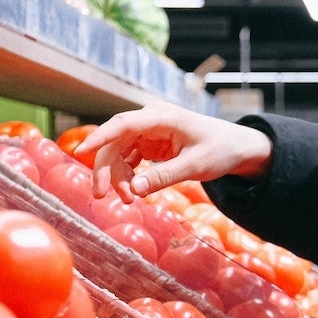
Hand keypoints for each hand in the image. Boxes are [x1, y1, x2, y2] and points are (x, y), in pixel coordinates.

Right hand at [75, 102, 272, 202]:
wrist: (236, 146)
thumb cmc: (220, 149)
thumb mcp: (195, 165)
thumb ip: (163, 176)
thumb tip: (133, 190)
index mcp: (162, 117)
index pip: (122, 124)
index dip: (99, 138)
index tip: (81, 152)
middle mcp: (150, 120)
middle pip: (114, 142)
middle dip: (106, 170)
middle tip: (102, 196)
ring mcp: (148, 131)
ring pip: (118, 153)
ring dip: (117, 176)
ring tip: (128, 200)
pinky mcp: (149, 143)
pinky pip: (127, 159)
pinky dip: (126, 176)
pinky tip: (132, 191)